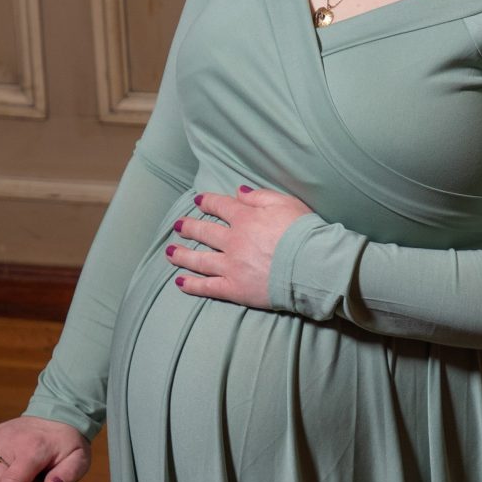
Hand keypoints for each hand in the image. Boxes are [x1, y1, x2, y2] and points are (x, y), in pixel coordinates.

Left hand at [167, 183, 314, 309]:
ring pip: (199, 259)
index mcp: (245, 218)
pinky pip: (207, 287)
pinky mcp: (235, 288)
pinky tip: (180, 282)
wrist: (312, 265)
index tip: (198, 201)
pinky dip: (192, 285)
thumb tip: (238, 192)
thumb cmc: (304, 232)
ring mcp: (231, 266)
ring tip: (169, 252)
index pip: (220, 206)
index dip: (207, 202)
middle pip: (204, 232)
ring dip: (182, 255)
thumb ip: (259, 196)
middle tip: (178, 226)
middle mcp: (233, 240)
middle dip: (189, 227)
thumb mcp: (285, 203)